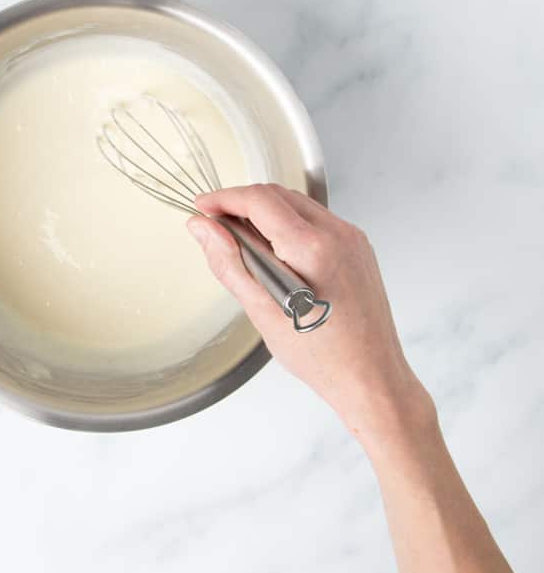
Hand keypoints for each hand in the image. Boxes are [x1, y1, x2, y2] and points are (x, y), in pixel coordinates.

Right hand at [187, 184, 433, 444]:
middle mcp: (338, 234)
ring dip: (263, 212)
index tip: (202, 207)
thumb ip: (228, 262)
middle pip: (277, 195)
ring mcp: (352, 238)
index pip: (258, 200)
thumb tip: (203, 228)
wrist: (371, 378)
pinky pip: (314, 219)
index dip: (223, 198)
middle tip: (214, 226)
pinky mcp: (357, 247)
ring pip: (295, 203)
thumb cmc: (322, 356)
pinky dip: (286, 224)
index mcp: (313, 248)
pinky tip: (273, 251)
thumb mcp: (262, 311)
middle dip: (241, 203)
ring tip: (240, 242)